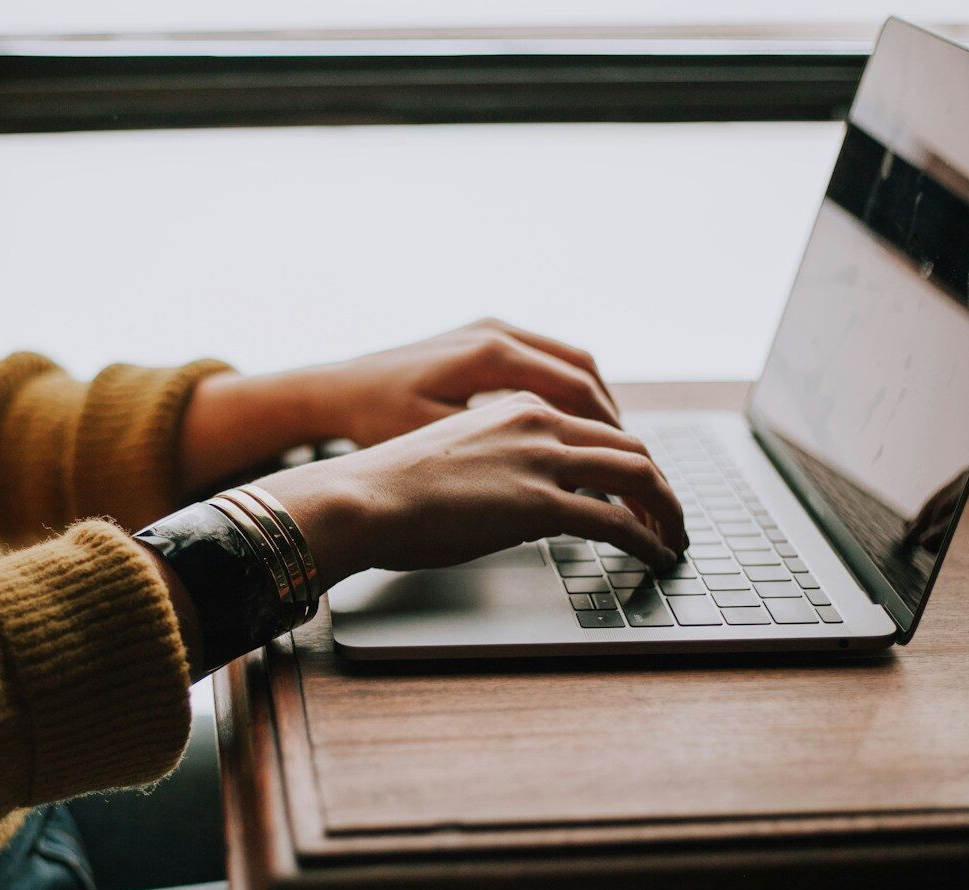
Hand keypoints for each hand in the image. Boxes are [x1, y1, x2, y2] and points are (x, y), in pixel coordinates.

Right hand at [256, 392, 685, 586]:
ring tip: (674, 538)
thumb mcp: (456, 457)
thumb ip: (500, 465)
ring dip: (666, 510)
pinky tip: (656, 556)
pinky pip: (618, 521)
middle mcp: (538, 422)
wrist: (360, 497)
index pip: (596, 427)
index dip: (628, 460)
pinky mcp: (540, 503)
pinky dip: (648, 539)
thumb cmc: (390, 487)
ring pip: (638, 475)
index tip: (639, 488)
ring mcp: (541, 460)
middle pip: (629, 446)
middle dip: (660, 485)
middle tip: (670, 516)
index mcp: (517, 406)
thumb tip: (521, 501)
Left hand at [303, 317, 620, 446]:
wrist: (335, 390)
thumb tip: (560, 481)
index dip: (610, 433)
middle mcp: (497, 332)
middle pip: (583, 371)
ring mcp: (490, 330)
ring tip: (610, 447)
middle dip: (612, 419)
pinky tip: (570, 427)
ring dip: (594, 403)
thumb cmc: (376, 420)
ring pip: (569, 362)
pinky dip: (567, 391)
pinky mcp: (481, 338)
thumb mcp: (438, 442)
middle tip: (632, 462)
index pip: (577, 390)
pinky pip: (544, 360)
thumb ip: (501, 455)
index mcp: (491, 354)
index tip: (628, 468)